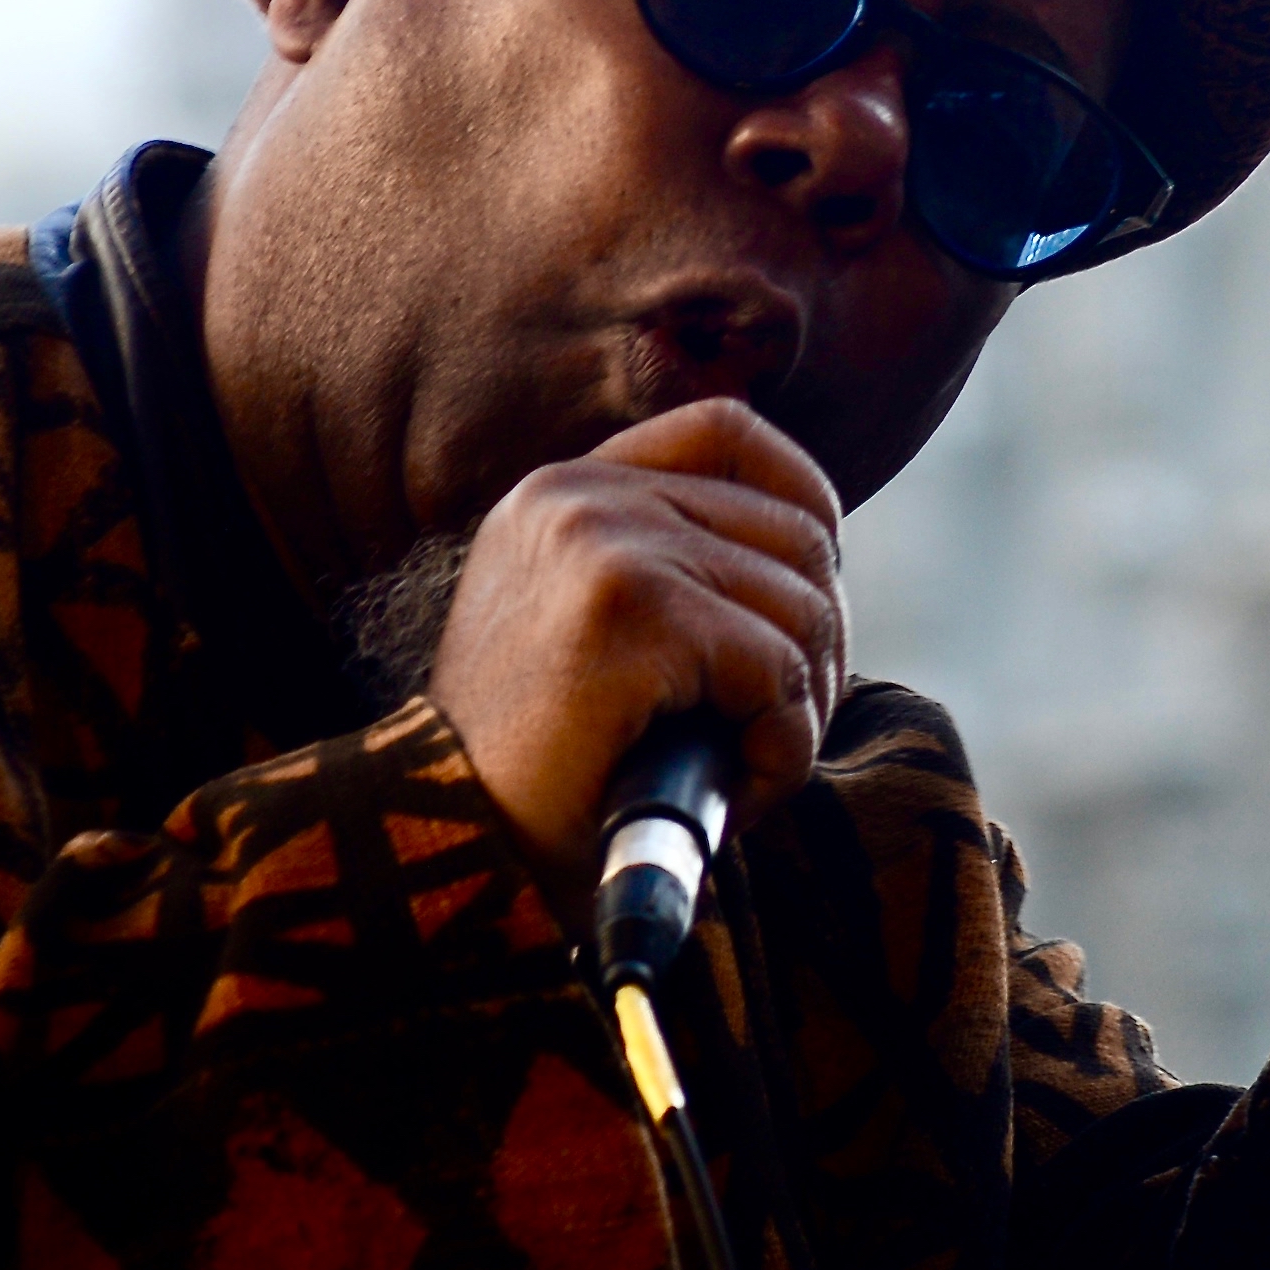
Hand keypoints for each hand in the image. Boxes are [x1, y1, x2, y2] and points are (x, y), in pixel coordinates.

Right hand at [422, 399, 848, 882]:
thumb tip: (818, 554)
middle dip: (821, 643)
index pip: (730, 430)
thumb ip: (667, 566)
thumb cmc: (537, 762)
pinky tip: (740, 791)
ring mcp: (605, 543)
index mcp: (567, 488)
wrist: (448, 839)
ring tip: (748, 769)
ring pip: (803, 607)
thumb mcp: (589, 627)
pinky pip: (779, 671)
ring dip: (805, 709)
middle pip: (798, 532)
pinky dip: (787, 747)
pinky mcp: (632, 612)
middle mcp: (581, 494)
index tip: (813, 594)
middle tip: (780, 726)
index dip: (807, 504)